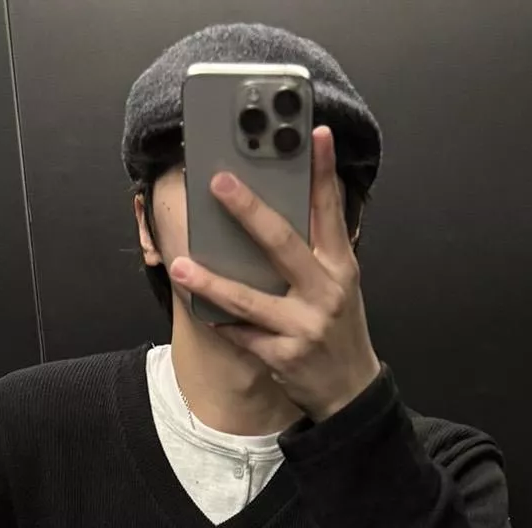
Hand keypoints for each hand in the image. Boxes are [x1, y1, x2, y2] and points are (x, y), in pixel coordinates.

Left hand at [168, 125, 381, 421]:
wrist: (350, 390)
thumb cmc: (338, 330)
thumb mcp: (340, 285)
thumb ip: (317, 251)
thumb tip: (283, 209)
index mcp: (340, 268)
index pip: (331, 211)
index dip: (323, 171)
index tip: (315, 134)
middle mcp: (325, 293)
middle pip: (282, 244)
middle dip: (249, 211)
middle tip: (220, 182)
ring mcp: (303, 327)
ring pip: (248, 299)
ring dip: (211, 282)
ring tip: (181, 266)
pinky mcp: (283, 356)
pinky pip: (241, 334)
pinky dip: (218, 322)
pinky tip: (196, 308)